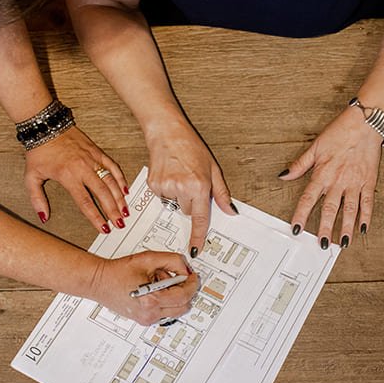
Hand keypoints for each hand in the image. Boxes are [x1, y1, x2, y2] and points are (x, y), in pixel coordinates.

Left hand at [24, 126, 127, 232]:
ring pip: (111, 181)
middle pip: (102, 193)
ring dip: (119, 197)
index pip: (85, 202)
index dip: (96, 217)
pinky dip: (120, 178)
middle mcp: (83, 168)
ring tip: (125, 210)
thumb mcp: (31, 177)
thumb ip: (37, 199)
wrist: (46, 126)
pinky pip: (112, 166)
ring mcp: (92, 159)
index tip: (103, 228)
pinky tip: (125, 189)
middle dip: (112, 210)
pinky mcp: (97, 151)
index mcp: (68, 176)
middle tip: (120, 223)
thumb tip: (43, 217)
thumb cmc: (38, 151)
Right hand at [88, 251, 197, 324]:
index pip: (184, 295)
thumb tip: (185, 268)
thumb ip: (172, 260)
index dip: (192, 284)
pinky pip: (165, 313)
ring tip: (159, 283)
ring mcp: (147, 319)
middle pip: (184, 306)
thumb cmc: (118, 271)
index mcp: (152, 299)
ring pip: (176, 311)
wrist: (99, 282)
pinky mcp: (144, 320)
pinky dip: (166, 302)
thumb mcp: (148, 259)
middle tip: (176, 277)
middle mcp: (150, 313)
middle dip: (184, 290)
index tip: (193, 276)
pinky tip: (153, 290)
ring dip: (175, 297)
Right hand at [146, 124, 234, 257]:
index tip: (196, 250)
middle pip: (188, 211)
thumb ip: (221, 193)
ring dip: (178, 195)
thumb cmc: (190, 147)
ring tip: (178, 174)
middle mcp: (181, 189)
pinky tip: (169, 174)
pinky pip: (163, 198)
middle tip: (190, 181)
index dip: (198, 236)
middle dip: (191, 201)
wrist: (166, 133)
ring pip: (175, 205)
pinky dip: (166, 189)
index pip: (200, 218)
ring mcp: (165, 188)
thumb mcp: (212, 169)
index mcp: (198, 186)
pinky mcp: (153, 186)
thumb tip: (230, 210)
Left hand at [281, 106, 382, 247]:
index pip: (308, 199)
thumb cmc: (340, 132)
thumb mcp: (315, 147)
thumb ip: (299, 164)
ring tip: (342, 243)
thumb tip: (283, 175)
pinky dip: (366, 216)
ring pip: (349, 210)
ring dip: (345, 228)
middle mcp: (339, 181)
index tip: (295, 228)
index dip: (301, 215)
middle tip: (322, 244)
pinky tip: (363, 228)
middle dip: (325, 228)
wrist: (365, 123)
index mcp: (323, 173)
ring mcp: (355, 182)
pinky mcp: (369, 181)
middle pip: (330, 209)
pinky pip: (368, 202)